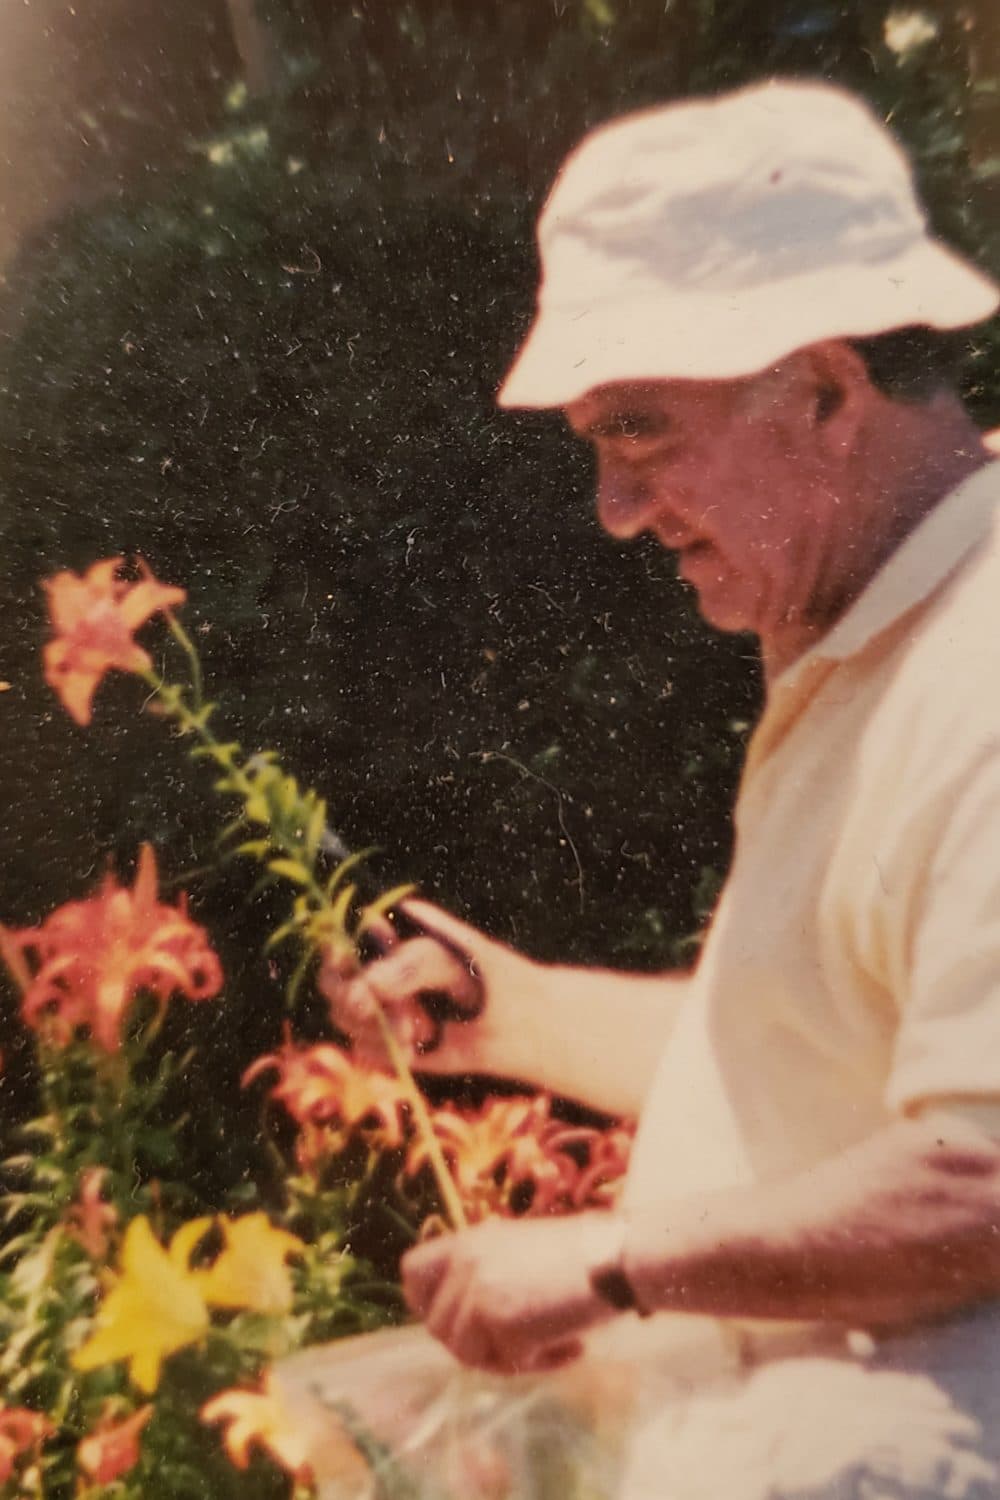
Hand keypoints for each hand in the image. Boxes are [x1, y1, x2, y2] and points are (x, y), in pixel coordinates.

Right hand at [319, 899, 540, 1075]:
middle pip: (332, 984)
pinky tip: (420, 1046)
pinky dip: (388, 1052)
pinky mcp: (385, 1045)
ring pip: (346, 1020)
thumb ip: (409, 967)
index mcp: (388, 939)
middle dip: (353, 1000)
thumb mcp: (453, 961)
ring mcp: (377, 1011)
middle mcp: (375, 973)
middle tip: (379, 1010)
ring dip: (379, 1028)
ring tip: (424, 1027)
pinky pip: (366, 1052)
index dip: (335, 954)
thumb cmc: (487, 976)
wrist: (518, 1024)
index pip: (341, 940)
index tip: (350, 969)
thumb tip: (366, 985)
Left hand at [401, 1212, 621, 1374]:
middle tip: (518, 1345)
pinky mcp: (500, 1320)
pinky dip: (540, 1364)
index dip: (426, 1303)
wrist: (615, 1258)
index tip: (455, 1321)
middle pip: (439, 1328)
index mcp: (468, 1241)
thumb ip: (484, 1276)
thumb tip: (458, 1325)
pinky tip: (571, 1347)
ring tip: (553, 1344)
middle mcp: (465, 1262)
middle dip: (476, 1347)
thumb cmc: (579, 1256)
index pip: (412, 1272)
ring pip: (468, 1354)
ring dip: (508, 1360)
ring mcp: (479, 1291)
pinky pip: (507, 1364)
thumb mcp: (517, 1251)